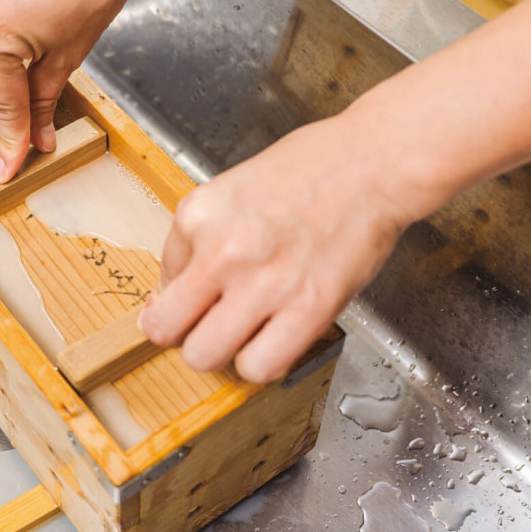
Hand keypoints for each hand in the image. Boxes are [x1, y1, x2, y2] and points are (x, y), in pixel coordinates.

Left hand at [138, 118, 413, 383]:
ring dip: (219, 353)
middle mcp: (223, 252)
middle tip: (206, 326)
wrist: (370, 165)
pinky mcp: (308, 308)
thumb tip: (171, 292)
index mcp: (197, 217)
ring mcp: (264, 284)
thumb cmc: (307, 173)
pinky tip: (271, 340)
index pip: (160, 285)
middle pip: (165, 330)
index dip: (174, 300)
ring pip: (205, 356)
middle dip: (184, 334)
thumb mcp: (227, 192)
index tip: (192, 303)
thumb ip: (194, 241)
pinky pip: (260, 365)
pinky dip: (261, 362)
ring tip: (240, 334)